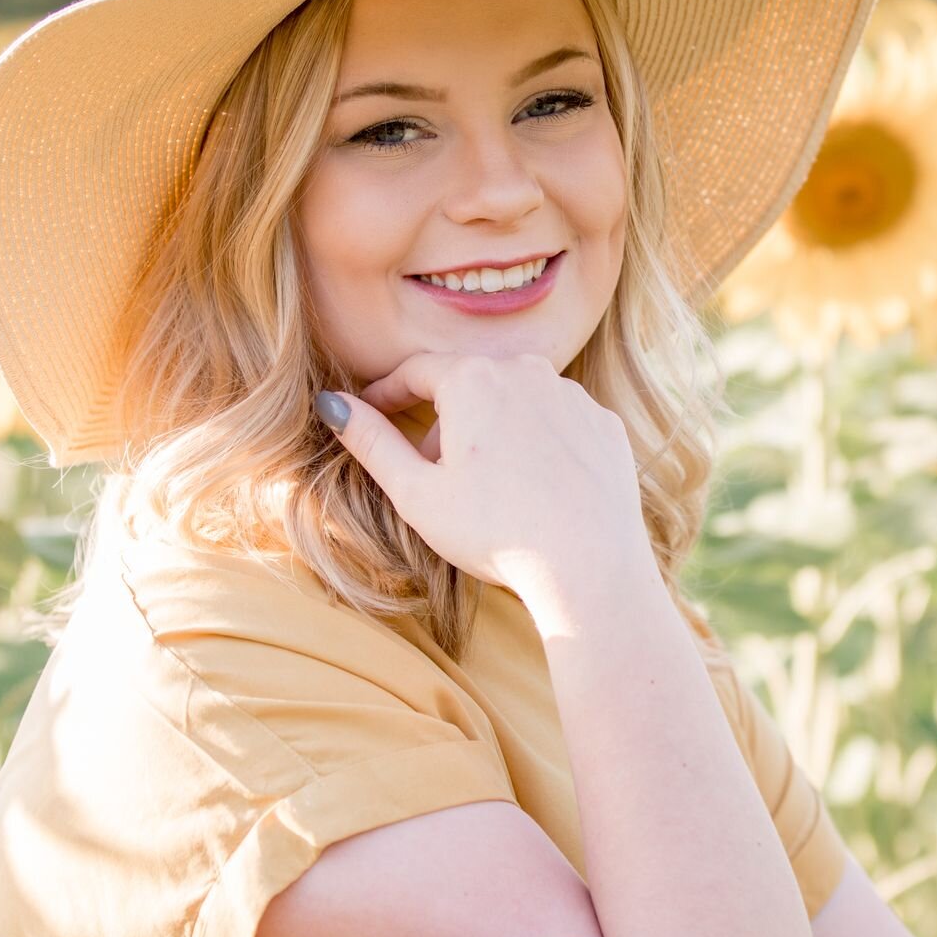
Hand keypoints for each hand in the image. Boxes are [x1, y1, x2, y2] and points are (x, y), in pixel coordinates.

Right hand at [316, 352, 653, 606]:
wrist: (589, 565)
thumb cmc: (495, 531)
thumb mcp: (416, 493)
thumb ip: (371, 442)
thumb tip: (332, 405)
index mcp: (472, 379)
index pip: (415, 371)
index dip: (386, 393)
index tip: (371, 412)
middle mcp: (526, 371)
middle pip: (467, 384)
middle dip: (443, 420)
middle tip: (431, 472)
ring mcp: (572, 396)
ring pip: (515, 401)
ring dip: (492, 430)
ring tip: (486, 487)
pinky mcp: (604, 424)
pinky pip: (557, 423)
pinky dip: (538, 445)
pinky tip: (534, 489)